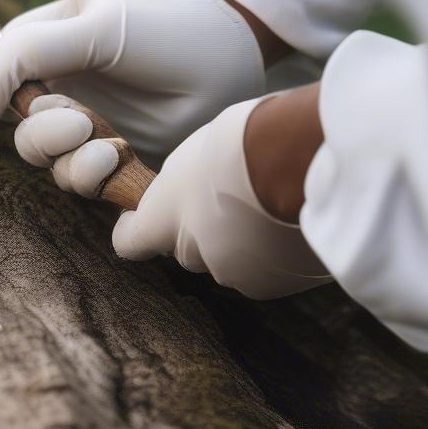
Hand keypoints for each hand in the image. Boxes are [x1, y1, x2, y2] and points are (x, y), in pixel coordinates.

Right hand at [0, 0, 264, 167]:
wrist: (224, 59)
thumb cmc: (162, 21)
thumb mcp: (103, 3)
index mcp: (46, 48)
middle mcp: (61, 87)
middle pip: (20, 127)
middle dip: (38, 132)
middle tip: (75, 121)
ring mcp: (86, 124)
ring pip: (46, 159)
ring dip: (62, 155)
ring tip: (97, 139)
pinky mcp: (111, 155)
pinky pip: (81, 180)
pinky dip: (89, 173)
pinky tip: (112, 157)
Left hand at [112, 96, 330, 298]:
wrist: (297, 166)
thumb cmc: (243, 145)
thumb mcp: (196, 154)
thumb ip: (184, 185)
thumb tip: (193, 195)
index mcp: (163, 221)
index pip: (130, 241)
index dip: (133, 228)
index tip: (135, 219)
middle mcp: (193, 255)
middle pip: (189, 248)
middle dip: (204, 229)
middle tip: (230, 194)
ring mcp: (235, 274)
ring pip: (234, 261)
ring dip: (245, 242)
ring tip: (272, 202)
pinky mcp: (275, 284)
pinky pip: (271, 269)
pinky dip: (278, 252)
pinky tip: (293, 219)